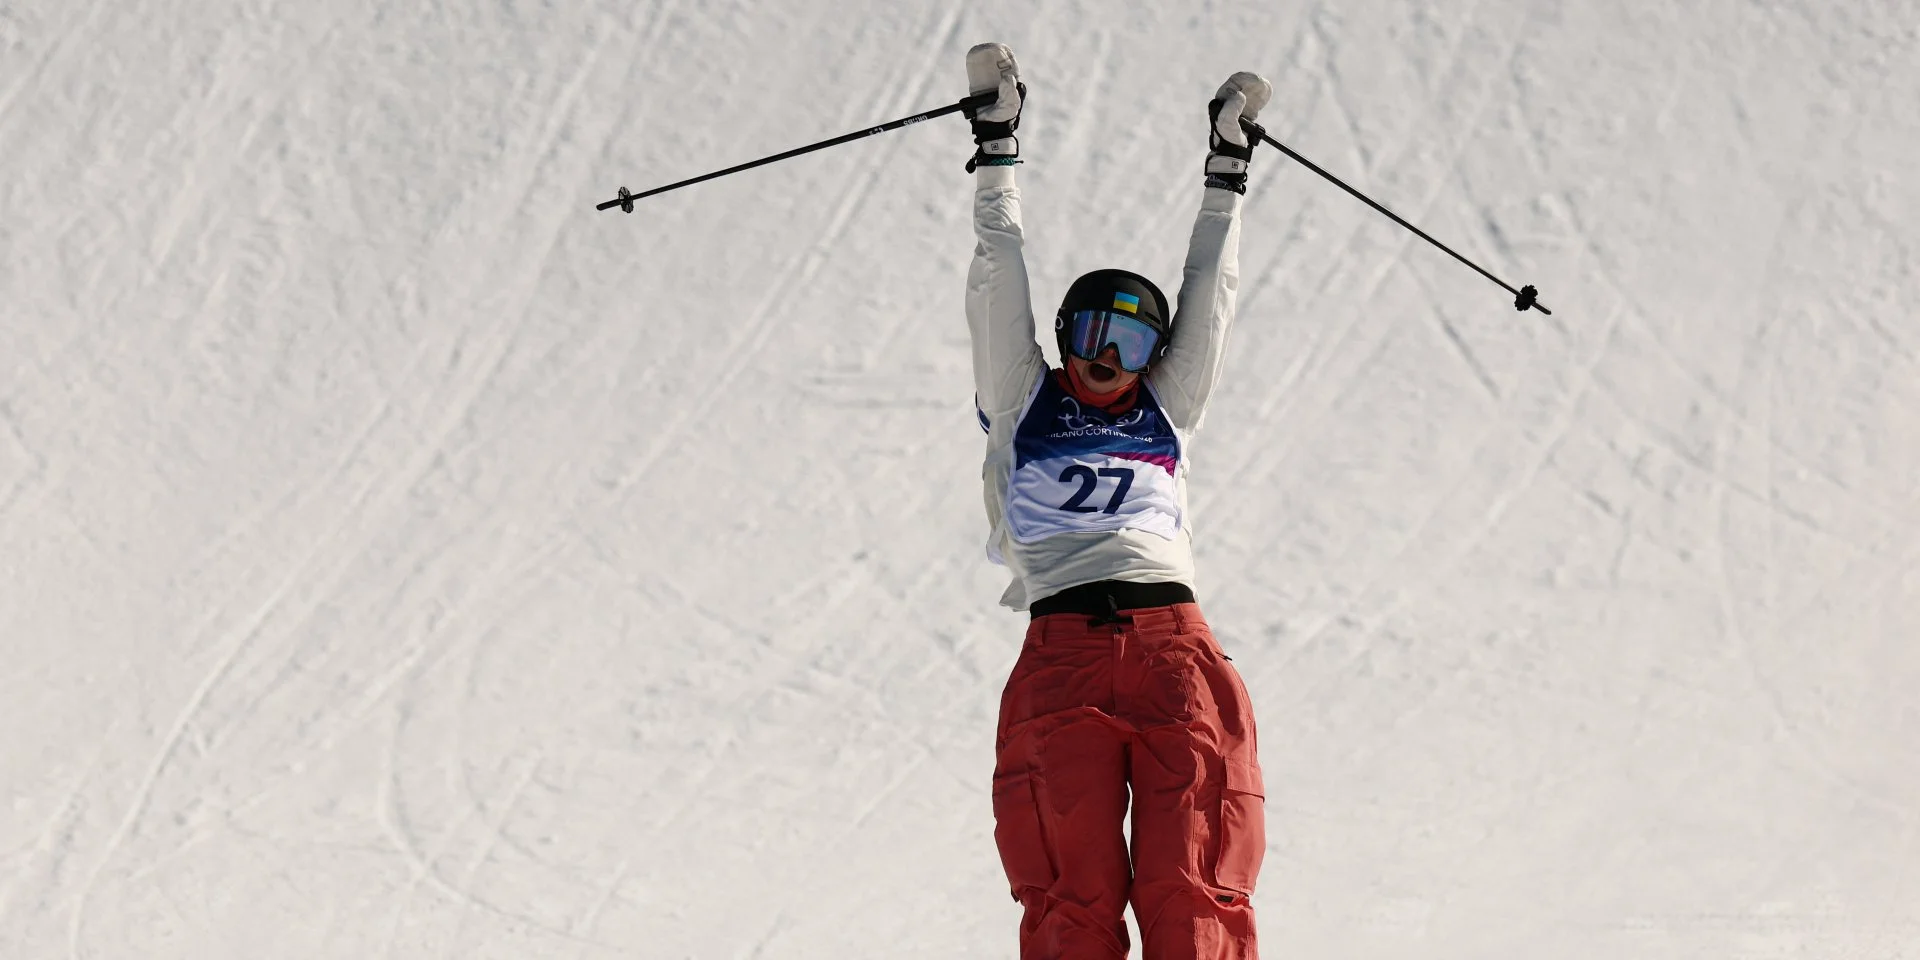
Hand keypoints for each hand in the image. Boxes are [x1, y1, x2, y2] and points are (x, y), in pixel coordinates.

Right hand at [964, 42, 1023, 169]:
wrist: (990, 128)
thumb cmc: (1004, 118)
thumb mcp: (1010, 105)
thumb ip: (1009, 92)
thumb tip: (1008, 77)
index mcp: (1012, 86)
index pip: (1011, 67)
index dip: (1007, 56)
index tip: (1002, 48)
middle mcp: (1002, 84)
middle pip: (998, 65)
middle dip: (994, 55)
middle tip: (989, 48)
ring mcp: (991, 86)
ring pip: (988, 69)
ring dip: (985, 59)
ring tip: (981, 50)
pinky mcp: (979, 89)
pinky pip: (977, 75)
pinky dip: (975, 67)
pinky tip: (973, 57)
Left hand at [1205, 72, 1271, 192]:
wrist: (1231, 153)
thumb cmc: (1226, 138)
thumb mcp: (1226, 123)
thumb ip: (1231, 108)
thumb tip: (1240, 95)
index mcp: (1221, 101)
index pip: (1233, 83)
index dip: (1245, 78)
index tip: (1256, 79)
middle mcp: (1228, 102)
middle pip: (1242, 85)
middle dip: (1253, 82)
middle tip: (1262, 82)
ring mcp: (1238, 107)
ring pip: (1250, 92)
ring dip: (1258, 88)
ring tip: (1265, 86)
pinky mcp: (1246, 114)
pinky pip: (1255, 101)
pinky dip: (1261, 96)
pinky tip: (1267, 92)